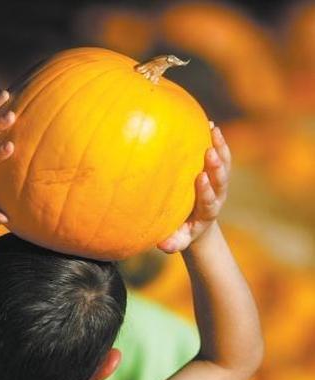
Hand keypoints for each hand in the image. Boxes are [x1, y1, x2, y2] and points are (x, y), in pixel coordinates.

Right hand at [157, 123, 230, 252]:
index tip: (200, 178)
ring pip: (224, 164)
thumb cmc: (183, 232)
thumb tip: (162, 246)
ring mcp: (219, 182)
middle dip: (216, 166)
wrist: (198, 225)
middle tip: (209, 152)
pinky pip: (221, 155)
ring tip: (213, 131)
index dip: (206, 189)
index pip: (209, 200)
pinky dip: (217, 141)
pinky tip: (210, 125)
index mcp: (207, 212)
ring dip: (220, 148)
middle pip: (221, 179)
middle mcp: (217, 195)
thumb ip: (173, 243)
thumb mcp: (178, 240)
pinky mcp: (217, 172)